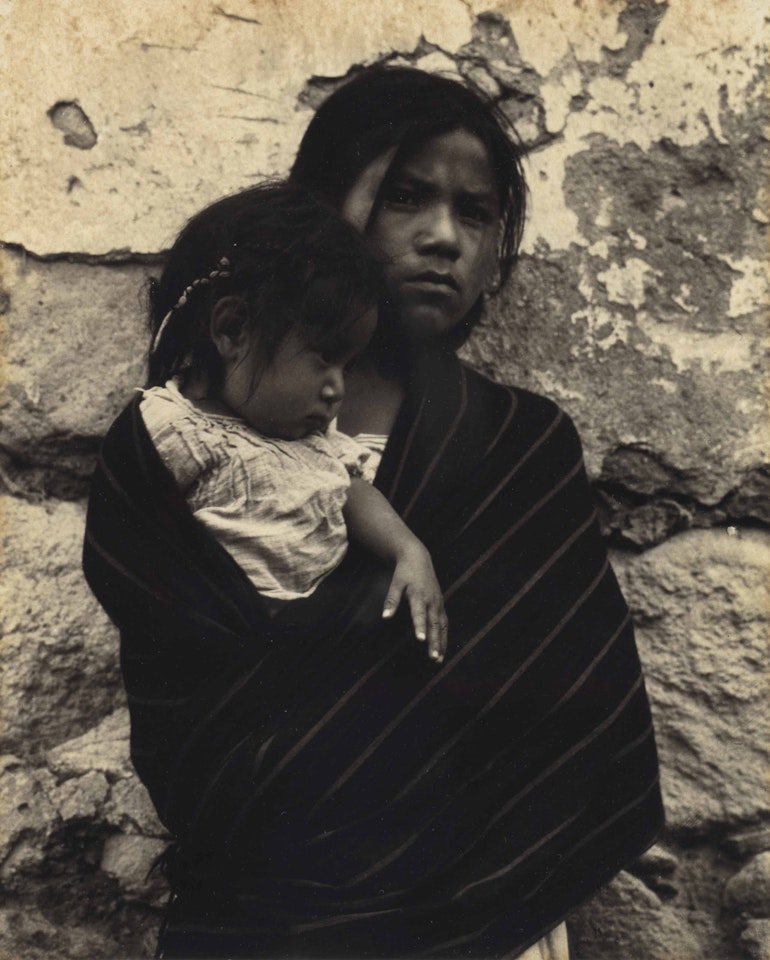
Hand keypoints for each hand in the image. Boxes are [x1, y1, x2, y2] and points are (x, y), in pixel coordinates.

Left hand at [382, 541, 447, 662]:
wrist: (418, 558)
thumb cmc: (405, 572)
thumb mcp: (396, 583)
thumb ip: (391, 600)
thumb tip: (385, 617)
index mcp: (419, 595)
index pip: (419, 614)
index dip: (420, 627)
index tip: (421, 640)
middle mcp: (431, 601)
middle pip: (434, 624)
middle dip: (435, 642)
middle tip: (434, 658)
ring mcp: (438, 602)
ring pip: (442, 625)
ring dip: (442, 642)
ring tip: (439, 659)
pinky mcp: (440, 603)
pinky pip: (444, 622)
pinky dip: (444, 635)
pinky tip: (442, 647)